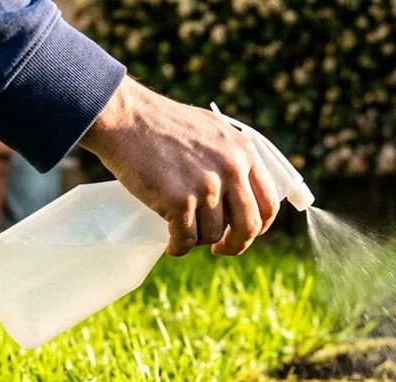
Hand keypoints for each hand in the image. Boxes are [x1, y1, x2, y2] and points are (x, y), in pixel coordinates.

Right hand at [78, 76, 279, 256]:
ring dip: (198, 240)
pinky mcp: (180, 200)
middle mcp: (231, 169)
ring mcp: (206, 186)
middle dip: (235, 245)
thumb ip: (232, 158)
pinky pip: (186, 239)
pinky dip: (178, 247)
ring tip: (182, 230)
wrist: (126, 117)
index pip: (269, 202)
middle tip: (220, 249)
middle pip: (248, 227)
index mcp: (244, 152)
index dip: (260, 227)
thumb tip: (242, 193)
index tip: (244, 234)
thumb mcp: (213, 131)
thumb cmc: (163, 124)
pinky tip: (171, 245)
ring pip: (213, 235)